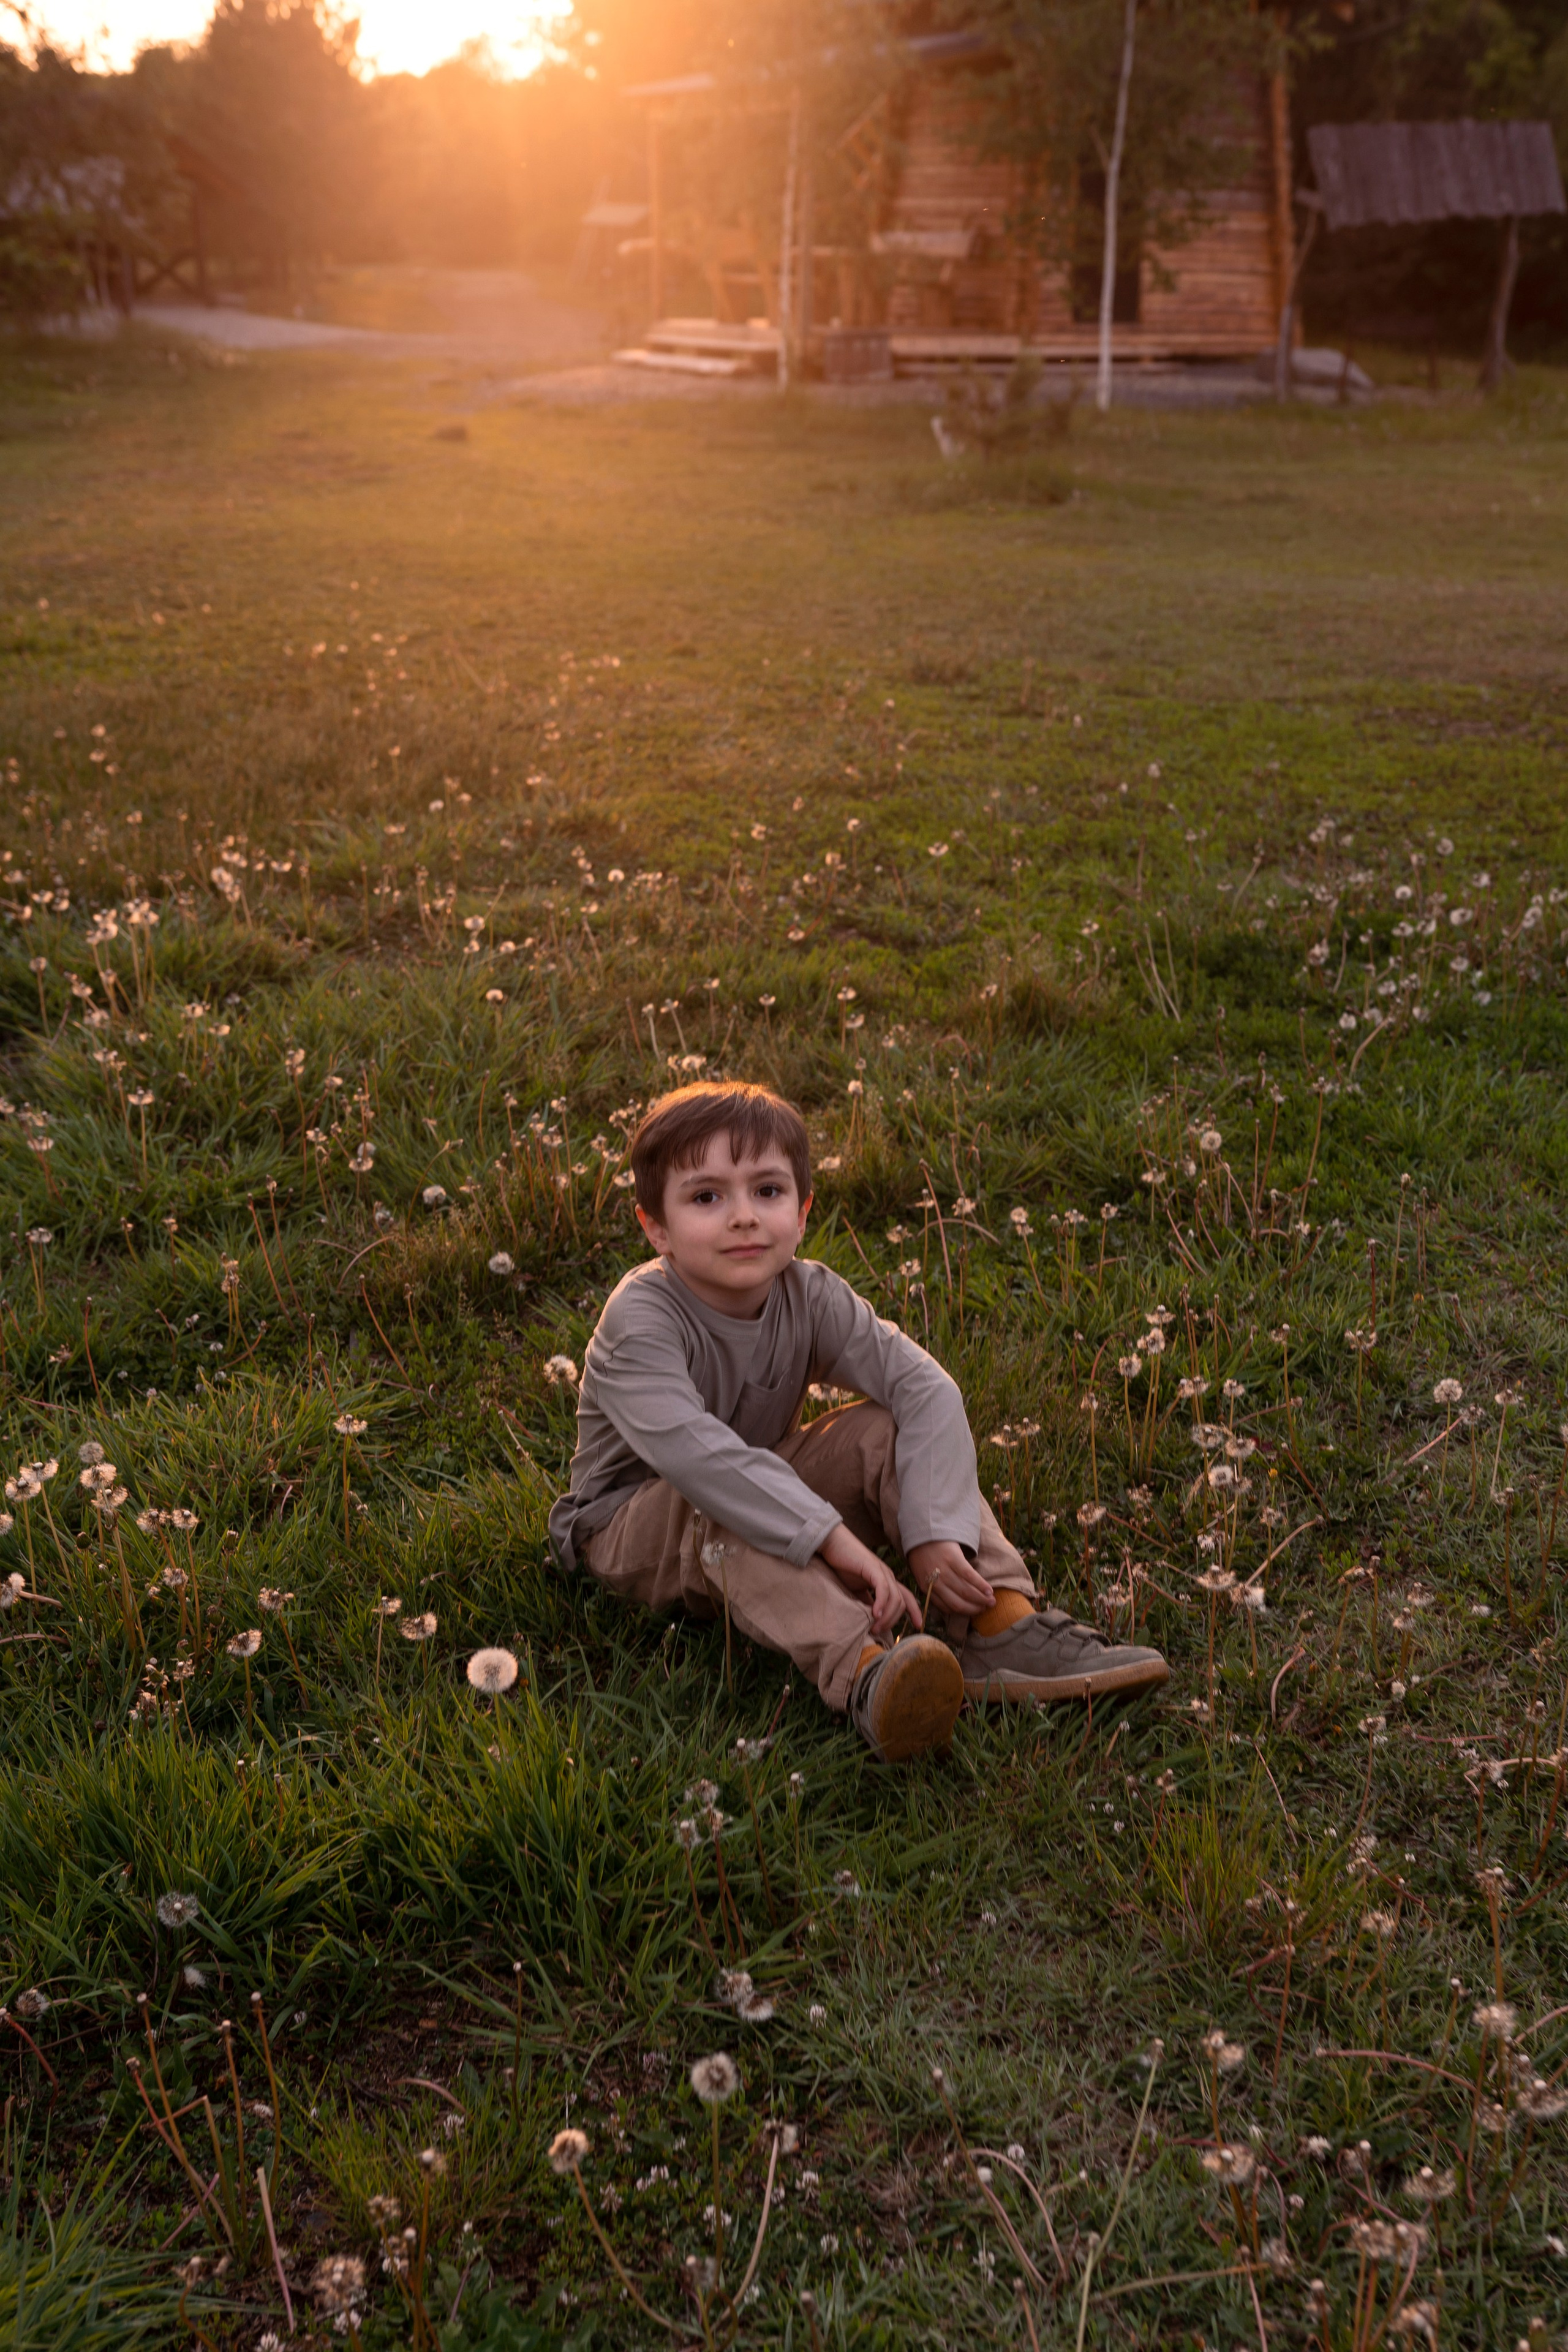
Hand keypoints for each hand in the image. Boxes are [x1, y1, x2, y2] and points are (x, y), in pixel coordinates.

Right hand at [818, 1522, 923, 1637]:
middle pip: (902, 1602)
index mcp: (886, 1580)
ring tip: (875, 1627)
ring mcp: (882, 1571)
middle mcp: (888, 1576)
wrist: (832, 1544)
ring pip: (895, 1598)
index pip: (907, 1597)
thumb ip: (865, 1602)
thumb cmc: (842, 1566)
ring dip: (887, 1616)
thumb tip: (871, 1620)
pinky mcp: (873, 1568)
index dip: (914, 1611)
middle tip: (878, 1632)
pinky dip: (881, 1603)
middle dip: (893, 1621)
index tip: (918, 1626)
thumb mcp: (856, 1590)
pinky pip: (883, 1588)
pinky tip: (875, 1614)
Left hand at [907, 1539, 994, 1619]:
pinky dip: (981, 1585)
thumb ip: (933, 1589)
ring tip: (991, 1601)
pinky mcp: (953, 1559)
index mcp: (926, 1589)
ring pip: (965, 1592)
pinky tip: (990, 1590)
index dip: (963, 1612)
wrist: (923, 1531)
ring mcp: (944, 1571)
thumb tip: (949, 1605)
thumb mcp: (922, 1575)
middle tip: (986, 1609)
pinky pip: (970, 1576)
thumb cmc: (924, 1555)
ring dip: (981, 1599)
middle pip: (958, 1603)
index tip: (973, 1612)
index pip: (947, 1608)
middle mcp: (935, 1583)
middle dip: (974, 1609)